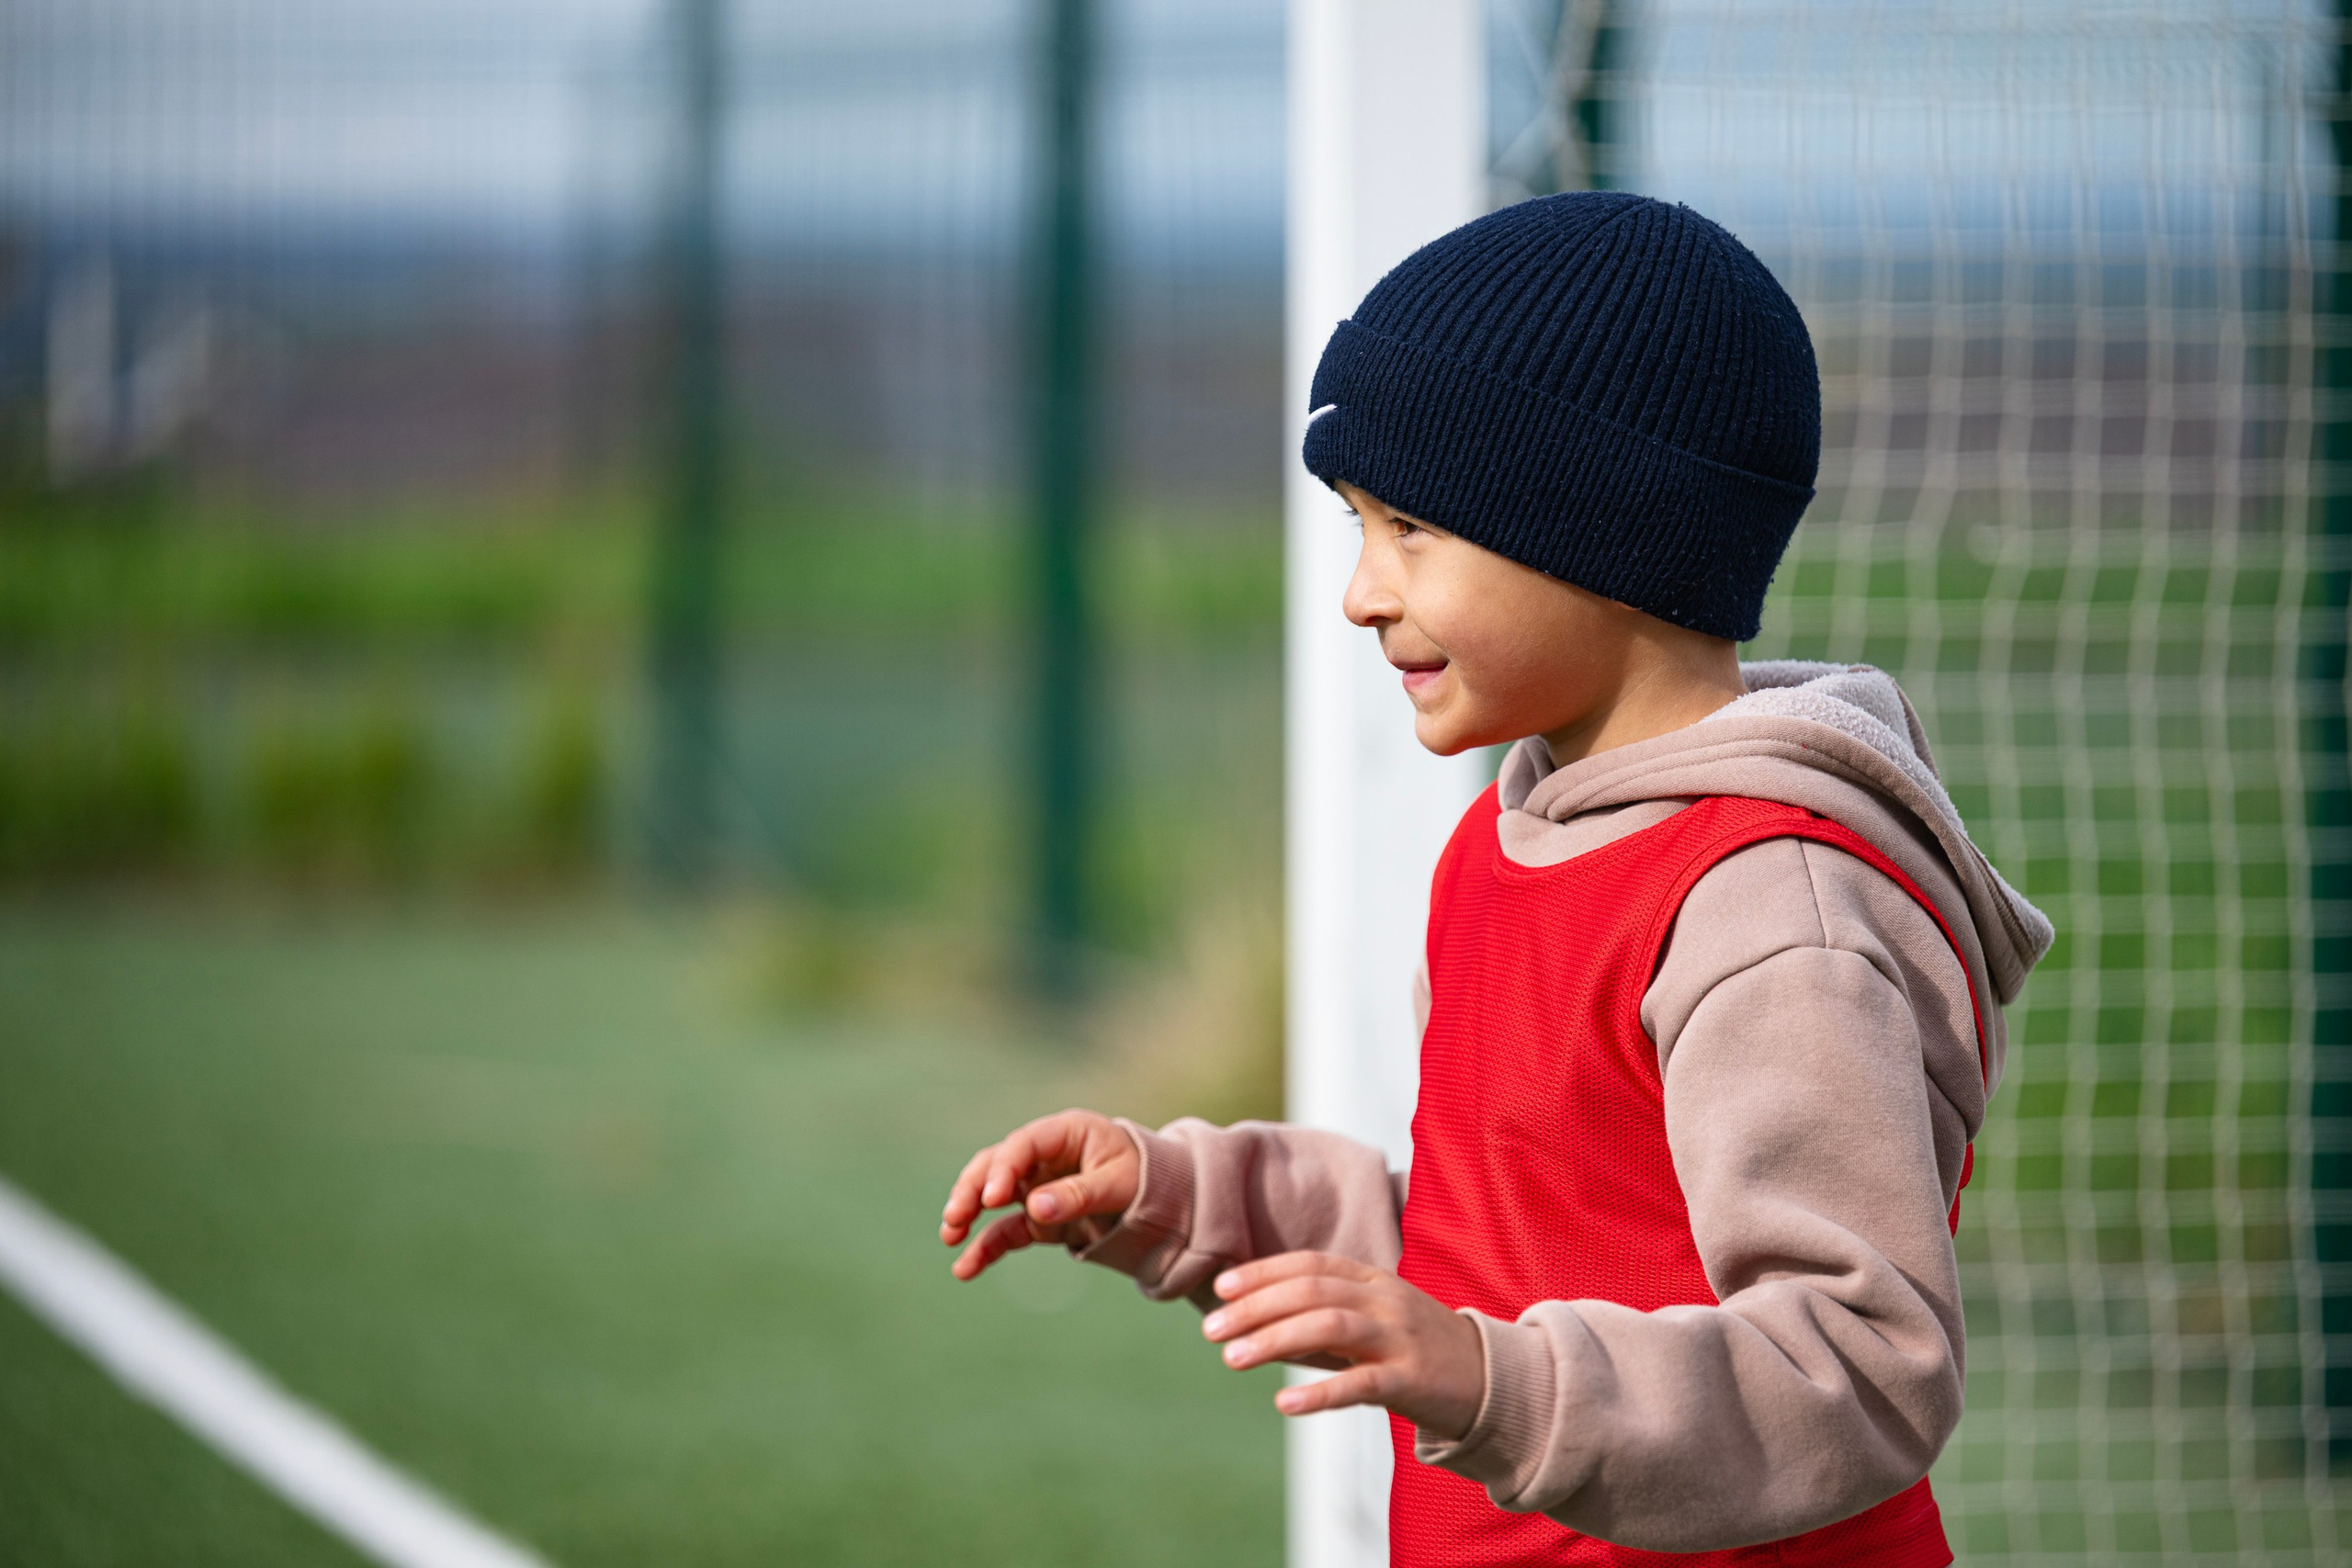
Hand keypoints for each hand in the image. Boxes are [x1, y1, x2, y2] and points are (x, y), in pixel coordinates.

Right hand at [940, 1109, 1139, 1280]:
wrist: (1159, 1196)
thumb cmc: (1142, 1176)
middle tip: (955, 1217)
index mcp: (1064, 1134)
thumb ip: (1079, 1195)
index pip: (1022, 1145)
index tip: (991, 1200)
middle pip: (995, 1166)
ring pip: (992, 1196)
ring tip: (950, 1236)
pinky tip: (966, 1268)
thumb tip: (1035, 1208)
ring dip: (968, 1214)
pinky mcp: (1038, 1218)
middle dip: (972, 1190)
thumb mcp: (1118, 1184)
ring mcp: (1036, 1187)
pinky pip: (1008, 1231)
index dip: (1003, 1170)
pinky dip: (987, 1247)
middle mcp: (1043, 1157)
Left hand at [1200, 1252, 1485, 1440]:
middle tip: (1211, 1330)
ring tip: (1232, 1358)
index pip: (1310, 1264)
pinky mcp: (1413, 1379)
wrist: (1491, 1379)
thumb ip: (1318, 1322)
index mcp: (1373, 1279)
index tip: (1221, 1288)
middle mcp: (1385, 1299)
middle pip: (1312, 1291)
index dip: (1263, 1273)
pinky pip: (1361, 1382)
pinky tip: (1284, 1404)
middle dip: (1255, 1307)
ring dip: (1274, 1340)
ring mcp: (1401, 1336)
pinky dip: (1320, 1392)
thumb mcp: (1368, 1324)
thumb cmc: (1413, 1350)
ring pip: (1331, 1326)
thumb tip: (1251, 1326)